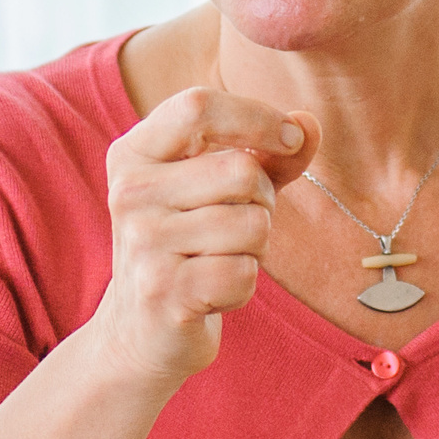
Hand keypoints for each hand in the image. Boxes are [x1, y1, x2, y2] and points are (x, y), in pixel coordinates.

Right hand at [93, 88, 320, 384]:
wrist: (140, 332)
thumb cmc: (189, 247)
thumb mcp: (218, 191)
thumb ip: (265, 154)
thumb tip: (309, 123)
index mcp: (133, 154)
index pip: (199, 106)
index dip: (256, 117)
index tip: (290, 139)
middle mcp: (130, 192)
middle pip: (242, 172)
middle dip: (263, 201)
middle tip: (237, 227)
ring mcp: (142, 242)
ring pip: (252, 225)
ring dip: (255, 248)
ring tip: (219, 259)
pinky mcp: (164, 291)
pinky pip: (244, 273)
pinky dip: (244, 286)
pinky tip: (213, 292)